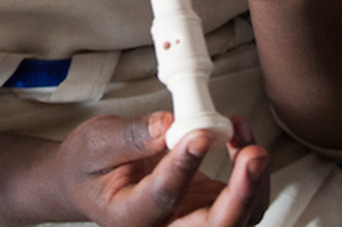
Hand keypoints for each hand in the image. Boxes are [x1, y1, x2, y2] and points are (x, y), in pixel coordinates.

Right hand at [54, 112, 268, 226]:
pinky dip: (248, 171)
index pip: (163, 197)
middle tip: (254, 154)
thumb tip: (168, 125)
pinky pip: (240, 201)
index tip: (200, 135)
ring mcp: (189, 221)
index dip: (184, 167)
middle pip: (215, 226)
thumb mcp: (97, 142)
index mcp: (130, 216)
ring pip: (237, 217)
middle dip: (241, 194)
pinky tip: (240, 136)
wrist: (87, 181)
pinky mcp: (204, 207)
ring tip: (241, 129)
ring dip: (251, 177)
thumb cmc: (88, 164)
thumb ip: (132, 136)